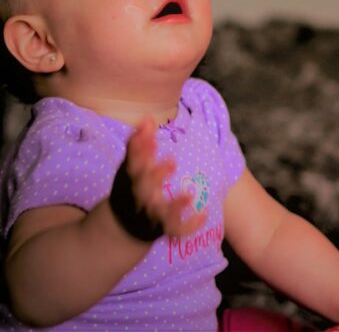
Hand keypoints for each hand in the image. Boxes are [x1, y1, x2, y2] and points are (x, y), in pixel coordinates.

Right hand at [109, 117, 205, 240]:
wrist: (124, 226)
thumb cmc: (131, 188)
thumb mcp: (131, 167)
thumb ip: (139, 144)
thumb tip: (147, 118)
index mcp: (130, 184)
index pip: (133, 168)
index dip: (140, 153)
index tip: (153, 140)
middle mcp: (139, 200)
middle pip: (144, 189)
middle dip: (156, 175)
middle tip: (172, 160)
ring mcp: (151, 216)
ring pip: (161, 214)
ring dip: (175, 205)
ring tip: (190, 194)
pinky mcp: (164, 229)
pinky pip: (177, 230)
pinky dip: (190, 225)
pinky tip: (205, 214)